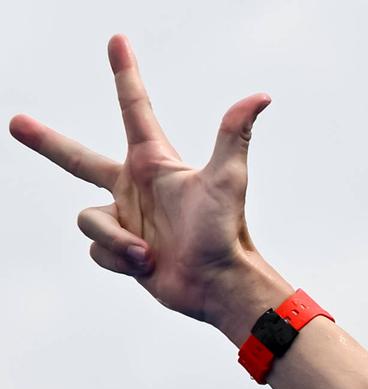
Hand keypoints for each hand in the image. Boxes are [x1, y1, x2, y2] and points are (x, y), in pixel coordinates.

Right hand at [8, 33, 274, 327]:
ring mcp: (124, 217)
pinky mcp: (119, 248)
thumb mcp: (226, 180)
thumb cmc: (225, 231)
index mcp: (153, 162)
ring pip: (88, 220)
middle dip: (47, 142)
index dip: (125, 74)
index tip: (118, 41)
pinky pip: (97, 249)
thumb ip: (234, 136)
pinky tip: (147, 265)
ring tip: (150, 253)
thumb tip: (260, 96)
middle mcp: (133, 186)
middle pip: (77, 158)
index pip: (135, 109)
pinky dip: (120, 260)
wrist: (217, 284)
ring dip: (118, 240)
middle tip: (17, 123)